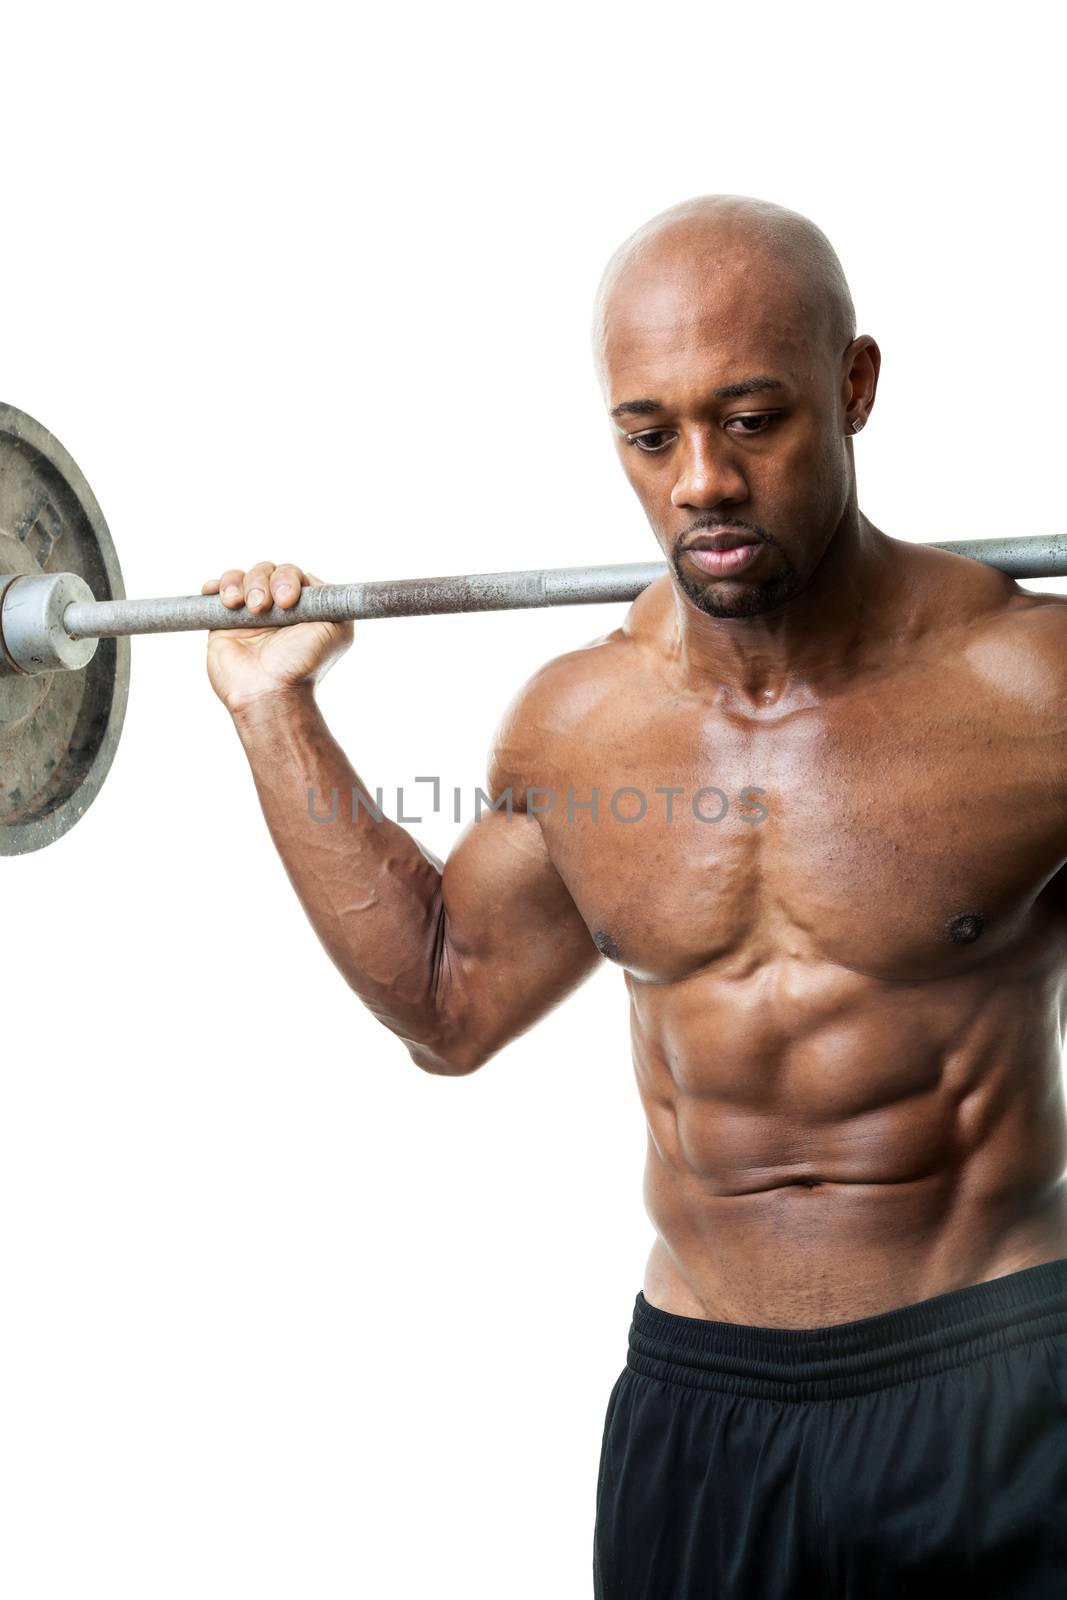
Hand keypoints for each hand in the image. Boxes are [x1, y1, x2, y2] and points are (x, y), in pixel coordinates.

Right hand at [201, 560, 353, 713]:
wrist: (268, 691)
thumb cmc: (303, 665)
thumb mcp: (337, 630)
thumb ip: (335, 600)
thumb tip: (318, 582)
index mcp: (302, 607)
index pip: (293, 574)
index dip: (288, 578)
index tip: (287, 600)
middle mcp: (277, 608)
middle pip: (267, 570)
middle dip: (263, 581)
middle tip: (262, 607)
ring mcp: (250, 613)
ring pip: (242, 576)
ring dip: (240, 584)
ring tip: (240, 607)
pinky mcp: (224, 622)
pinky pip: (216, 591)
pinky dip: (216, 586)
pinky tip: (220, 597)